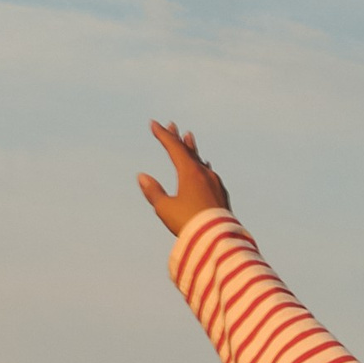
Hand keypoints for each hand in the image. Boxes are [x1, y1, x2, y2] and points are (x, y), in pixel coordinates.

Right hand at [138, 120, 231, 238]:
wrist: (217, 239)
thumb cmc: (188, 223)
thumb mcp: (165, 208)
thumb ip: (153, 191)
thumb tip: (142, 177)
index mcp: (189, 172)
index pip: (174, 147)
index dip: (162, 135)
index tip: (153, 124)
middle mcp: (204, 174)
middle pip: (188, 151)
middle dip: (178, 138)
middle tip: (172, 125)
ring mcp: (215, 183)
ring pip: (201, 161)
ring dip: (192, 149)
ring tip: (188, 138)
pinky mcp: (221, 194)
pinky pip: (210, 173)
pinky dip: (203, 166)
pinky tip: (205, 167)